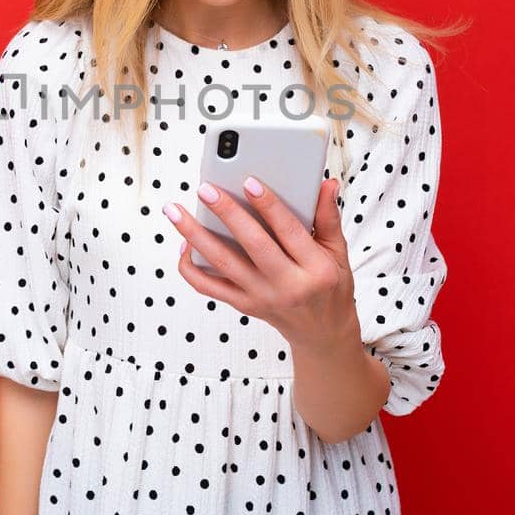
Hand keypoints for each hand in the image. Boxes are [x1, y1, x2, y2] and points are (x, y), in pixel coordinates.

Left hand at [163, 176, 362, 353]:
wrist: (321, 332)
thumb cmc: (330, 287)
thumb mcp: (338, 253)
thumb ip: (328, 217)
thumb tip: (326, 184)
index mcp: (315, 269)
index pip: (289, 232)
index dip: (269, 206)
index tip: (249, 182)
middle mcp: (287, 285)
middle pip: (252, 245)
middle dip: (226, 214)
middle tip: (205, 190)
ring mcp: (261, 297)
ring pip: (223, 264)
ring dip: (195, 236)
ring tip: (175, 212)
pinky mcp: (243, 305)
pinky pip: (209, 288)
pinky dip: (191, 268)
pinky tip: (183, 244)